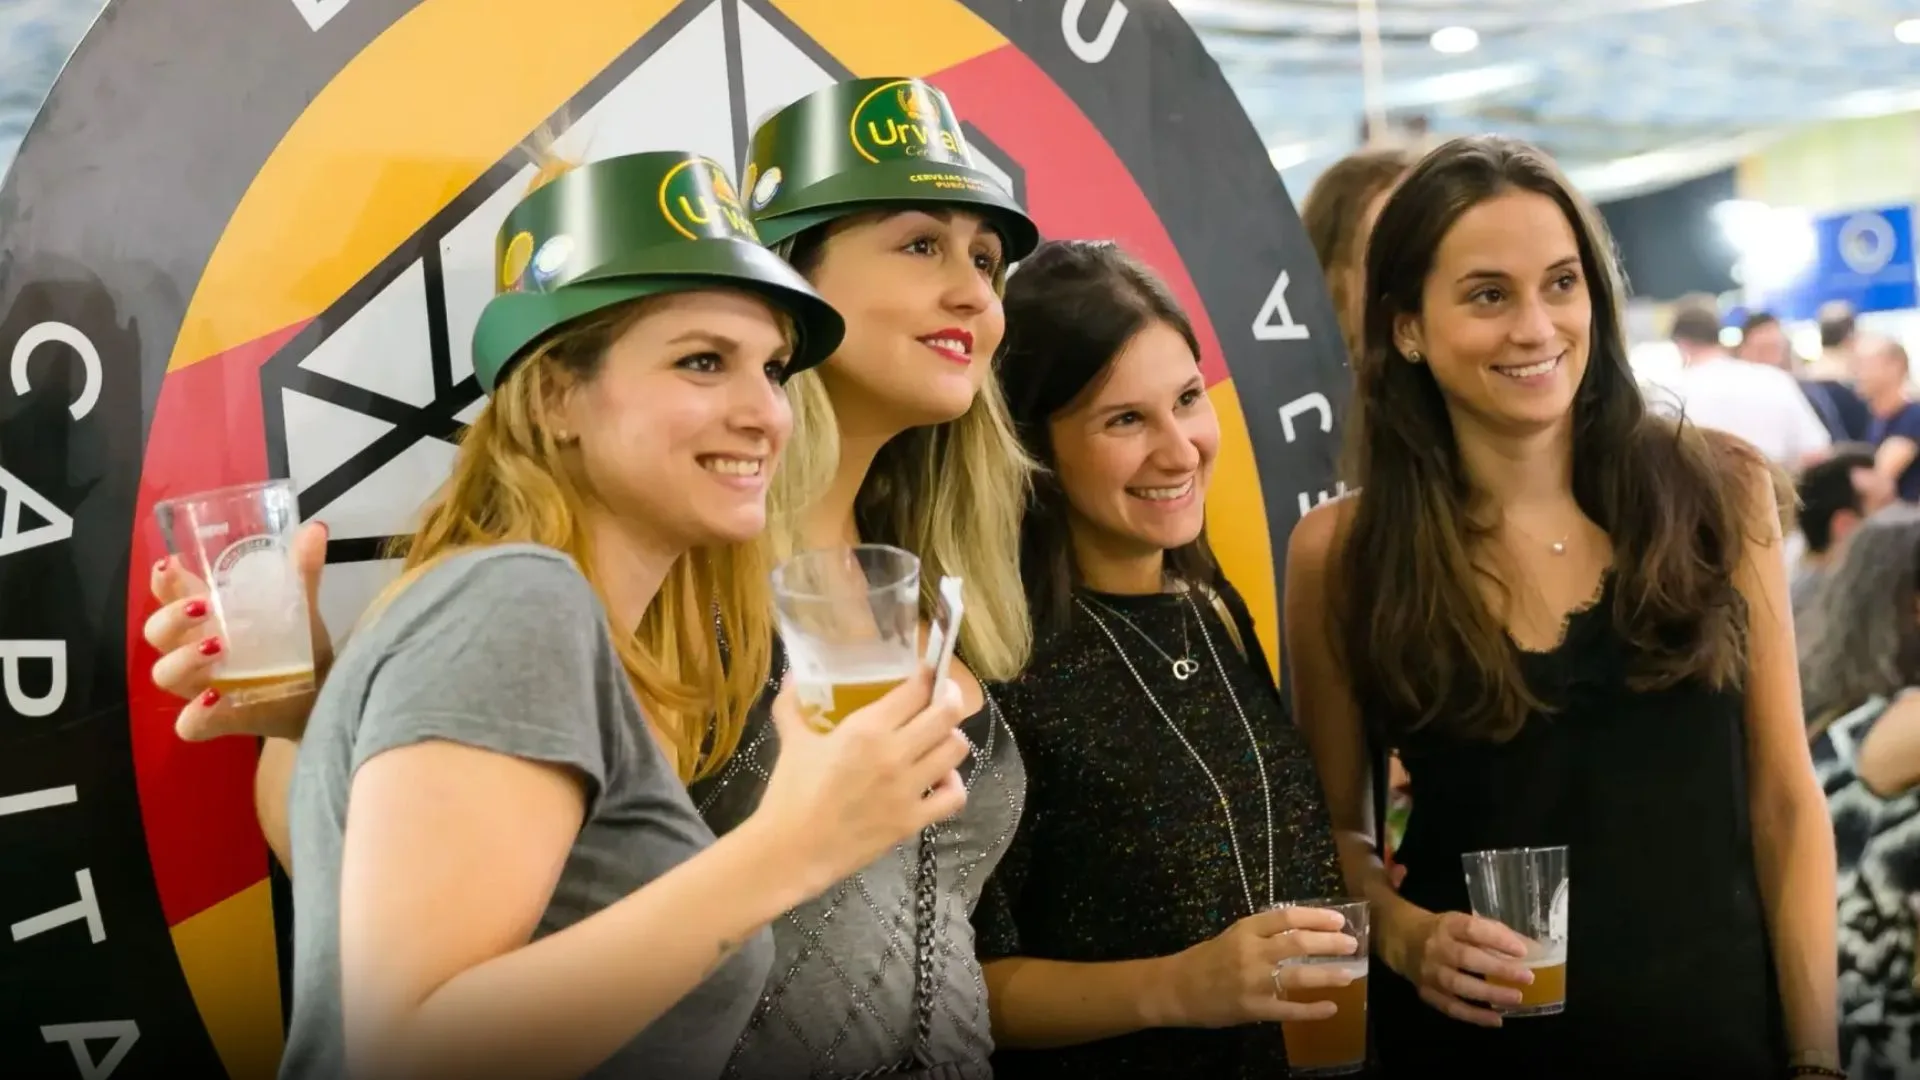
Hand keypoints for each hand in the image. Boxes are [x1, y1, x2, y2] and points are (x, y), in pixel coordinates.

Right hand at [143, 521, 333, 741]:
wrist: (320, 694)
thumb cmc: (296, 646)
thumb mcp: (299, 608)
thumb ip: (302, 574)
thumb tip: (316, 530)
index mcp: (204, 617)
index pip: (167, 593)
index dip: (161, 581)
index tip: (169, 566)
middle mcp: (191, 649)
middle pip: (156, 633)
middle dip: (171, 618)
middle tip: (204, 607)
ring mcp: (199, 686)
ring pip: (164, 674)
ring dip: (184, 659)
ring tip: (218, 646)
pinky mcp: (215, 719)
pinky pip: (188, 724)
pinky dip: (196, 714)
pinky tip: (216, 699)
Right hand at [756, 668, 970, 893]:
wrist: (790, 852)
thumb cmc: (789, 793)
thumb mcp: (791, 741)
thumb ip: (793, 705)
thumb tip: (795, 675)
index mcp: (865, 729)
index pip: (916, 690)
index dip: (929, 675)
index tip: (929, 671)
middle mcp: (894, 754)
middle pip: (947, 714)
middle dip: (950, 698)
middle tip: (943, 697)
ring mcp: (907, 789)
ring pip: (956, 750)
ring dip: (952, 738)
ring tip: (939, 737)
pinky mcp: (912, 820)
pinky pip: (954, 796)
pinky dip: (953, 783)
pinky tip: (940, 778)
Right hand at [1164, 906, 1358, 1027]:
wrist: (1177, 988)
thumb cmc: (1207, 959)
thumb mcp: (1234, 936)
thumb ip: (1264, 934)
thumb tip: (1305, 932)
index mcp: (1246, 929)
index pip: (1287, 917)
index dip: (1317, 917)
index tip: (1339, 920)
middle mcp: (1251, 952)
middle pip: (1298, 943)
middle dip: (1330, 943)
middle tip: (1351, 944)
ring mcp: (1253, 981)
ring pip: (1298, 975)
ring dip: (1328, 974)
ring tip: (1349, 973)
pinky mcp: (1254, 1008)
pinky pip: (1289, 1009)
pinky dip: (1312, 1010)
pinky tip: (1331, 1008)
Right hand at [1397, 910, 1534, 1026]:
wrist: (1403, 941)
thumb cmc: (1443, 931)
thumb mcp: (1462, 922)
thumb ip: (1491, 933)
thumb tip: (1529, 949)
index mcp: (1447, 925)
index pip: (1472, 929)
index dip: (1497, 939)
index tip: (1521, 950)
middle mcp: (1435, 947)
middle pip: (1466, 959)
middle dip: (1499, 969)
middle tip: (1527, 977)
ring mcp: (1429, 972)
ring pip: (1458, 985)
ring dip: (1489, 994)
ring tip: (1516, 998)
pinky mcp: (1426, 992)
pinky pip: (1451, 1007)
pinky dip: (1474, 1016)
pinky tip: (1496, 1019)